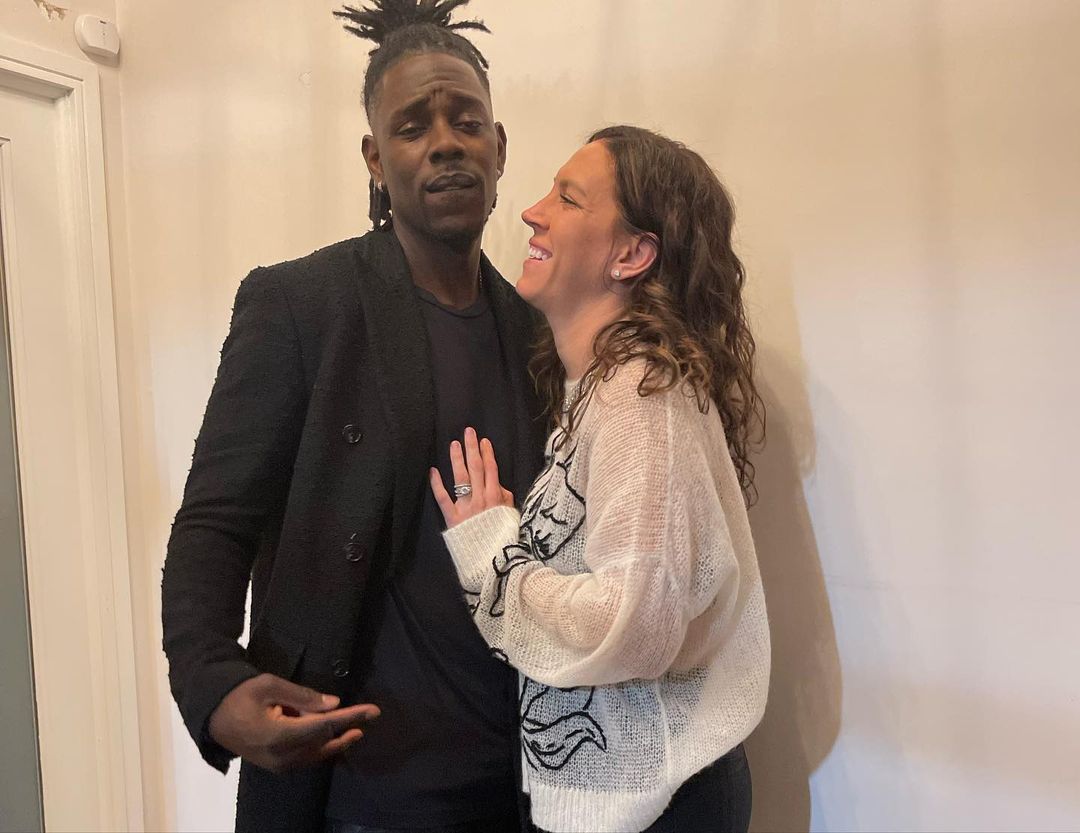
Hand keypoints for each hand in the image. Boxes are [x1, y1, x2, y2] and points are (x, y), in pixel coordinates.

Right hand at [207, 673, 379, 772]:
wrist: (213, 716)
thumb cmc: (241, 695)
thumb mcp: (270, 686)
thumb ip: (302, 696)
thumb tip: (333, 704)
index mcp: (279, 735)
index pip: (324, 726)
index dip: (350, 717)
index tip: (372, 710)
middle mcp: (281, 756)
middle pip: (324, 743)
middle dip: (348, 729)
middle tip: (369, 717)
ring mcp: (278, 765)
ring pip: (317, 754)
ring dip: (337, 741)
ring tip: (356, 728)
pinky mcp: (276, 766)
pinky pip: (306, 759)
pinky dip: (322, 747)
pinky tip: (332, 737)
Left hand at [430, 426, 514, 528]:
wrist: (491, 560)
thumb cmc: (502, 538)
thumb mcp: (510, 515)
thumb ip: (505, 498)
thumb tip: (498, 485)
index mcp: (496, 497)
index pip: (491, 470)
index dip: (487, 454)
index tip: (483, 441)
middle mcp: (481, 498)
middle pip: (476, 468)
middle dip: (472, 448)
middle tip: (468, 432)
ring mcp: (465, 507)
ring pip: (461, 478)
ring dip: (457, 459)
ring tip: (454, 444)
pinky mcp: (452, 517)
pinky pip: (443, 498)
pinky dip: (437, 484)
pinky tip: (433, 471)